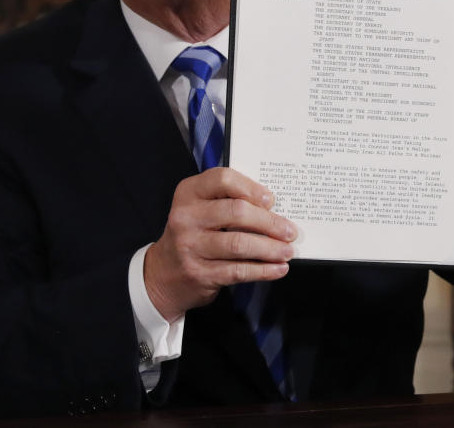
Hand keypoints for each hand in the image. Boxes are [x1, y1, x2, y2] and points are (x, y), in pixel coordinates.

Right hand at [143, 168, 296, 321]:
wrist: (163, 274)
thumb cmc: (194, 234)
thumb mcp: (201, 209)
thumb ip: (229, 201)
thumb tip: (275, 208)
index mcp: (189, 192)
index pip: (223, 179)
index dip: (251, 188)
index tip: (272, 200)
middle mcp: (186, 217)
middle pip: (236, 213)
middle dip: (270, 222)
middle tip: (290, 231)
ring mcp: (190, 246)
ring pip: (240, 244)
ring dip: (271, 248)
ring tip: (288, 251)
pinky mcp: (199, 273)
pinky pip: (238, 270)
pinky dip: (263, 270)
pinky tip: (278, 268)